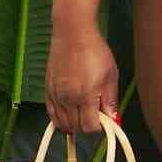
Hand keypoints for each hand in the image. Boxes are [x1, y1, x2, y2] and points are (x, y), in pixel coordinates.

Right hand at [46, 21, 119, 135]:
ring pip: (62, 123)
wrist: (73, 34)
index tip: (105, 120)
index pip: (89, 126)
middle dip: (88, 125)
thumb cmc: (94, 51)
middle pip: (76, 127)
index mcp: (85, 96)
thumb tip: (113, 118)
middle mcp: (67, 98)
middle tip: (96, 114)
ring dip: (74, 123)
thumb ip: (110, 100)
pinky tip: (69, 112)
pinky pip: (51, 113)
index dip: (99, 127)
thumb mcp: (110, 76)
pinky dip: (59, 117)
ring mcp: (55, 94)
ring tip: (84, 112)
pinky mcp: (47, 89)